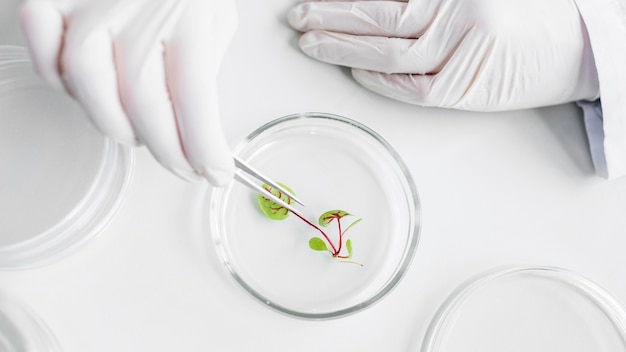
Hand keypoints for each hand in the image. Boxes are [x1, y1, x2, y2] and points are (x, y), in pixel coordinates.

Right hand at [20, 0, 237, 184]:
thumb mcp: (216, 17)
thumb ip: (207, 65)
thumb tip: (197, 121)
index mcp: (189, 20)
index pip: (196, 101)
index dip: (206, 149)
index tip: (215, 174)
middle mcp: (139, 18)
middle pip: (146, 107)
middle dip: (169, 153)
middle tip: (183, 167)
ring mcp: (91, 7)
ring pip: (91, 91)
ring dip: (117, 127)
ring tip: (137, 137)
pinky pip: (47, 57)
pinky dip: (63, 86)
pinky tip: (88, 92)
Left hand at [288, 0, 598, 110]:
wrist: (578, 46)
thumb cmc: (528, 15)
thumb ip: (425, 1)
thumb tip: (371, 9)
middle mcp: (457, 10)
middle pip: (380, 15)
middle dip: (331, 16)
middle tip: (298, 18)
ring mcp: (463, 47)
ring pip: (389, 50)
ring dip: (345, 47)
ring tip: (312, 43)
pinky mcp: (468, 84)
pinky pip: (412, 86)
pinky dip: (381, 80)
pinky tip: (356, 74)